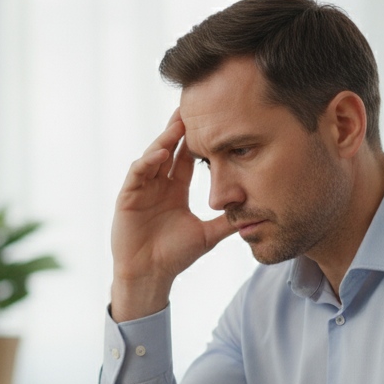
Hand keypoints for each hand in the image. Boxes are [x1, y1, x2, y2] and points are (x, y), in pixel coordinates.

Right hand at [110, 108, 237, 321]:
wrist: (150, 276)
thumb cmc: (174, 256)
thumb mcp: (208, 234)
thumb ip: (227, 221)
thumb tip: (256, 212)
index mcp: (175, 189)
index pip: (186, 157)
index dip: (196, 140)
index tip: (210, 121)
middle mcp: (158, 185)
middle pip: (169, 149)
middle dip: (179, 129)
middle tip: (192, 107)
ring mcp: (141, 189)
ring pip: (153, 156)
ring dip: (165, 140)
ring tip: (179, 126)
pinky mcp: (127, 197)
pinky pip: (137, 173)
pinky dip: (148, 161)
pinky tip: (162, 153)